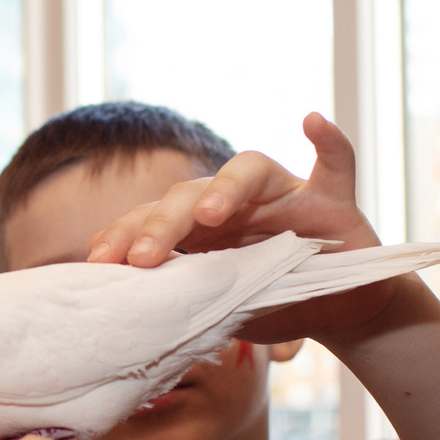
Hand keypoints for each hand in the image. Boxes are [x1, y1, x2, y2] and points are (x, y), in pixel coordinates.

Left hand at [86, 112, 398, 340]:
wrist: (340, 312)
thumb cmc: (275, 304)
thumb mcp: (223, 309)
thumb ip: (185, 300)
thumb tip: (128, 317)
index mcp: (204, 227)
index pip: (156, 217)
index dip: (125, 234)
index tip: (99, 261)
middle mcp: (240, 200)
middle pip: (193, 192)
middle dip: (162, 223)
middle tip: (141, 256)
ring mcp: (287, 194)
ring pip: (251, 169)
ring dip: (227, 187)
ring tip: (209, 212)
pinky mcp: (335, 200)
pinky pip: (336, 163)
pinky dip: (328, 140)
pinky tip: (311, 121)